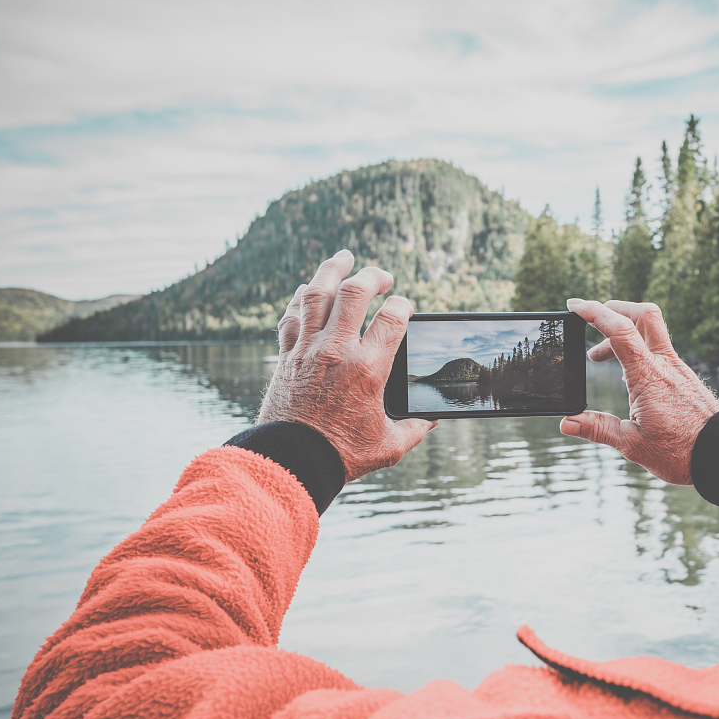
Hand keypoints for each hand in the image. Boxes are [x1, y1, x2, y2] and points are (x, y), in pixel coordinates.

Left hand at [258, 251, 435, 481]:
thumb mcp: (389, 445)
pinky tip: (308, 290)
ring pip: (317, 293)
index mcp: (368, 369)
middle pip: (355, 293)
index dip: (403, 305)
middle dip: (372, 277)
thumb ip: (414, 429)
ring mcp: (307, 349)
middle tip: (383, 277)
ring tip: (344, 258)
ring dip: (332, 270)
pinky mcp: (286, 356)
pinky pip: (291, 315)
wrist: (291, 460)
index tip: (405, 307)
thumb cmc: (342, 455)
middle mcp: (336, 351)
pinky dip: (300, 298)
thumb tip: (432, 421)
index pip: (392, 318)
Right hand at [560, 299, 718, 484]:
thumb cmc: (680, 452)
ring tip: (598, 357)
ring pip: (651, 331)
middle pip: (643, 314)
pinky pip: (657, 350)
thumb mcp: (632, 444)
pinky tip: (627, 374)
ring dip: (623, 332)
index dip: (595, 312)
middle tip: (590, 319)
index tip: (574, 305)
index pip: (620, 330)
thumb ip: (598, 429)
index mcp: (647, 376)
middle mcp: (664, 364)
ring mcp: (676, 368)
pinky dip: (636, 350)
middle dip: (614, 308)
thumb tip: (566, 423)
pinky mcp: (683, 377)